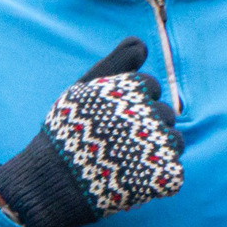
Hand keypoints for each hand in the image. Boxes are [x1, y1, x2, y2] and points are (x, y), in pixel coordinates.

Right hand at [0, 38, 184, 226]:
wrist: (52, 182)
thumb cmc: (66, 132)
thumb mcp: (83, 90)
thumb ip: (115, 63)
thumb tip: (142, 44)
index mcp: (131, 90)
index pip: (151, 86)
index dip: (134, 101)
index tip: (113, 116)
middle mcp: (148, 114)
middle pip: (166, 113)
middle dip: (146, 125)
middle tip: (116, 142)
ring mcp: (157, 147)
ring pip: (174, 142)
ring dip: (157, 149)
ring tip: (127, 159)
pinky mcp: (162, 177)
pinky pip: (173, 173)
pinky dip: (158, 176)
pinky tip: (134, 179)